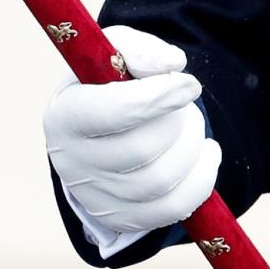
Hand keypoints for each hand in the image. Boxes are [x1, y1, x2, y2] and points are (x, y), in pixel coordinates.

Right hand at [44, 25, 220, 258]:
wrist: (99, 133)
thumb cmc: (108, 86)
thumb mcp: (116, 56)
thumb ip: (140, 49)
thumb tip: (173, 64)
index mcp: (64, 115)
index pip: (113, 111)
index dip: (157, 98)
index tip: (190, 84)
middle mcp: (70, 161)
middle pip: (141, 150)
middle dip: (180, 124)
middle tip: (188, 107)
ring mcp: (94, 196)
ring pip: (161, 182)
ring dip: (193, 149)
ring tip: (194, 129)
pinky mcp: (120, 219)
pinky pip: (172, 209)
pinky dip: (201, 181)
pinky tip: (205, 157)